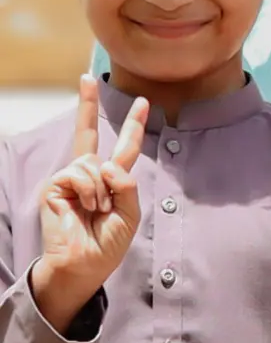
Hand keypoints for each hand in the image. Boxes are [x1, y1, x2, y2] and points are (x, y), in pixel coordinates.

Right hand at [30, 76, 150, 333]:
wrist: (84, 264)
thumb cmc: (106, 243)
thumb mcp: (129, 213)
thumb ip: (126, 184)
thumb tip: (106, 165)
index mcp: (111, 181)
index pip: (124, 148)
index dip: (133, 126)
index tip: (144, 103)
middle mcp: (90, 175)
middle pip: (88, 133)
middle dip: (87, 104)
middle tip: (88, 77)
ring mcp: (71, 178)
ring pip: (93, 164)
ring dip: (101, 189)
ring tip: (97, 210)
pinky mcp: (55, 185)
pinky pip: (79, 174)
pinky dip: (89, 191)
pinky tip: (85, 208)